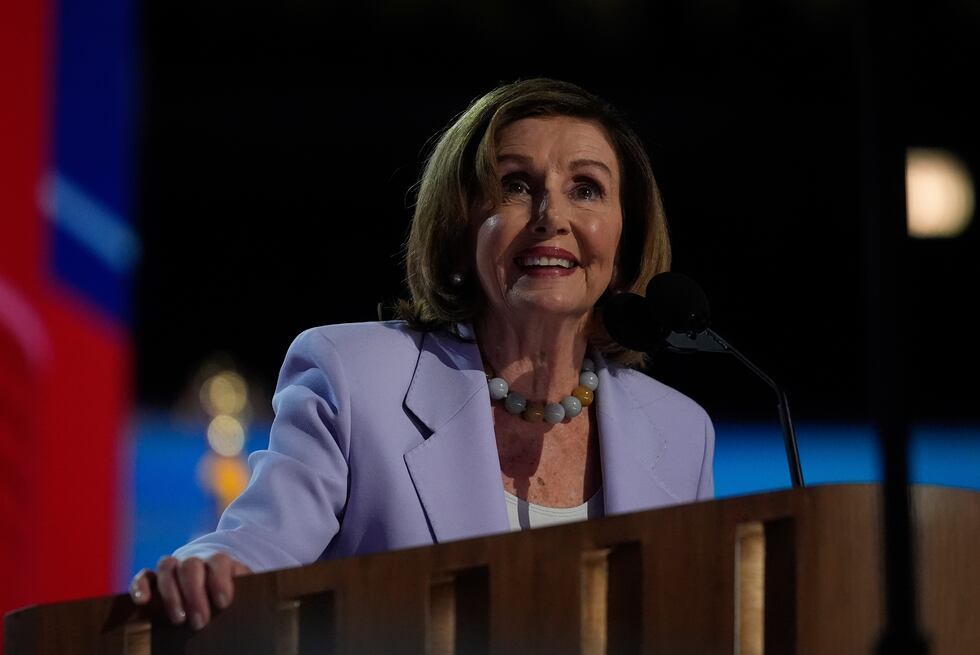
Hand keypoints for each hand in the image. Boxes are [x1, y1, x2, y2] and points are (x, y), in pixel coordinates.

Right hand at [129, 554, 251, 629]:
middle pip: (191, 566)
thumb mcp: (244, 591)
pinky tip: (142, 601)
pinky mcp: (155, 578)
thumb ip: (249, 593)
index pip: (218, 563)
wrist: (212, 583)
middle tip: (200, 622)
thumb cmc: (229, 593)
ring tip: (179, 619)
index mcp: (219, 562)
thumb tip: (264, 605)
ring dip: (171, 593)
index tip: (224, 603)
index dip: (220, 581)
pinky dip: (140, 585)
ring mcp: (174, 567)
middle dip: (195, 595)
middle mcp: (195, 560)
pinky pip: (144, 576)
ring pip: (167, 567)